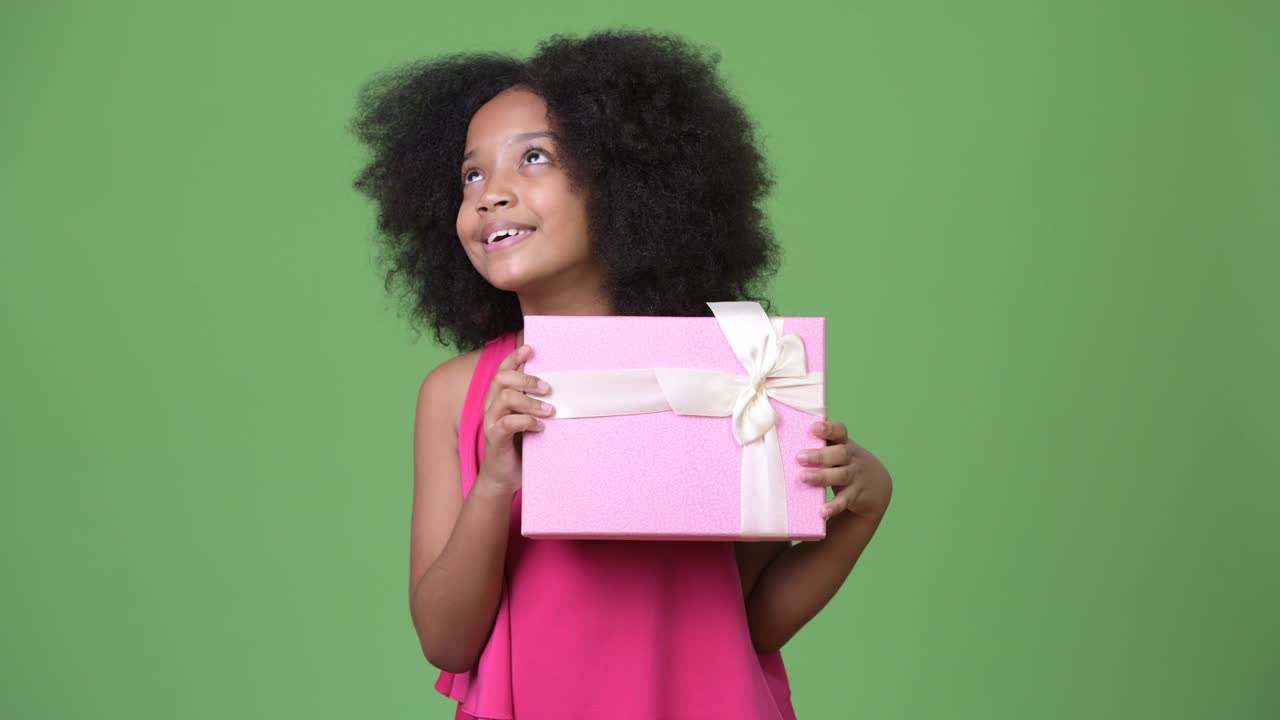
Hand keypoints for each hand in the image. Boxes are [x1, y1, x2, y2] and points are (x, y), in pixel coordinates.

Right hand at [475, 344, 554, 495]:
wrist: (504, 476)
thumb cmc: (519, 445)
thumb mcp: (528, 419)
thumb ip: (535, 403)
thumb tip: (560, 388)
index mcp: (498, 397)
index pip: (503, 371)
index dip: (514, 358)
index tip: (530, 349)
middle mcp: (491, 406)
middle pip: (502, 379)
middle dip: (526, 379)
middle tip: (547, 388)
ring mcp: (491, 421)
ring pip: (505, 398)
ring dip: (530, 401)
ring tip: (549, 410)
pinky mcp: (494, 438)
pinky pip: (507, 423)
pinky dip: (526, 422)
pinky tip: (540, 427)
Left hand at [797, 421, 892, 519]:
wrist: (876, 485)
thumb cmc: (844, 462)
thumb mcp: (838, 450)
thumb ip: (819, 445)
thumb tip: (783, 437)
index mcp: (844, 443)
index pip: (840, 431)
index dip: (828, 428)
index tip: (812, 428)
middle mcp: (852, 458)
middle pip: (840, 453)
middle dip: (820, 455)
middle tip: (799, 457)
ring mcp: (856, 476)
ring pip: (841, 475)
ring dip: (822, 477)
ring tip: (804, 478)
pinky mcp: (856, 495)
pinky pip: (845, 500)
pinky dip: (834, 506)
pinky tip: (822, 511)